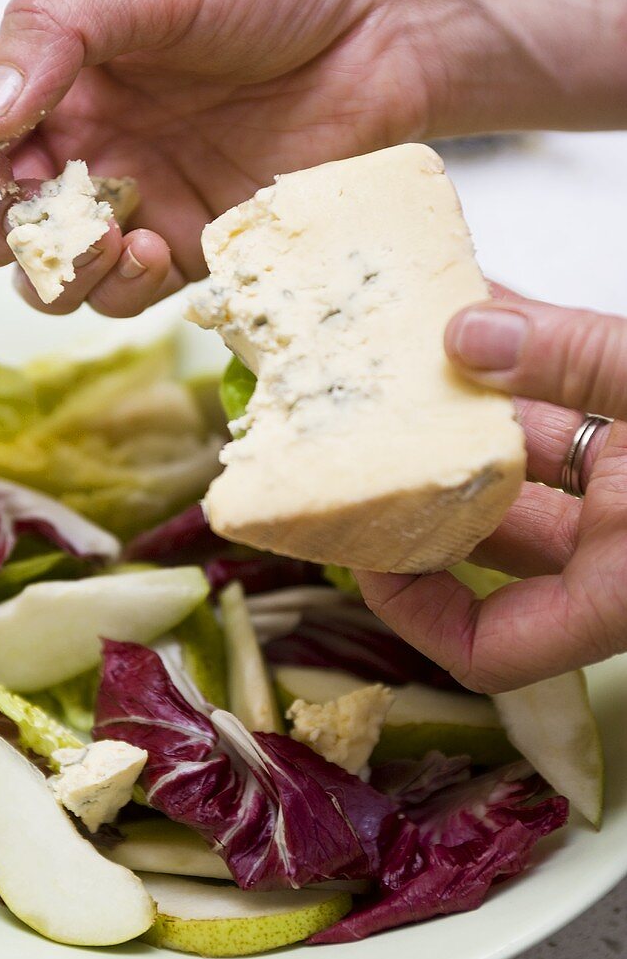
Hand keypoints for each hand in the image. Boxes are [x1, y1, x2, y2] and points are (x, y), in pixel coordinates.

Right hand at [0, 0, 626, 316]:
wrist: (387, 28)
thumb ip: (53, 36)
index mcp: (61, 74)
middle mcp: (92, 144)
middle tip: (40, 214)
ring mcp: (143, 202)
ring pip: (56, 275)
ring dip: (60, 274)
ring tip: (107, 238)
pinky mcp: (199, 248)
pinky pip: (135, 295)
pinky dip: (126, 291)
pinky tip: (154, 253)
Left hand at [358, 290, 626, 691]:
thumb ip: (580, 362)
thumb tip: (466, 330)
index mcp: (621, 590)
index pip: (487, 648)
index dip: (411, 612)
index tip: (360, 550)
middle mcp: (617, 559)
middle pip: (489, 541)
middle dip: (426, 480)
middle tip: (358, 426)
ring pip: (529, 472)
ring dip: (475, 410)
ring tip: (414, 347)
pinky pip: (575, 424)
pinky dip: (534, 375)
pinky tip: (494, 310)